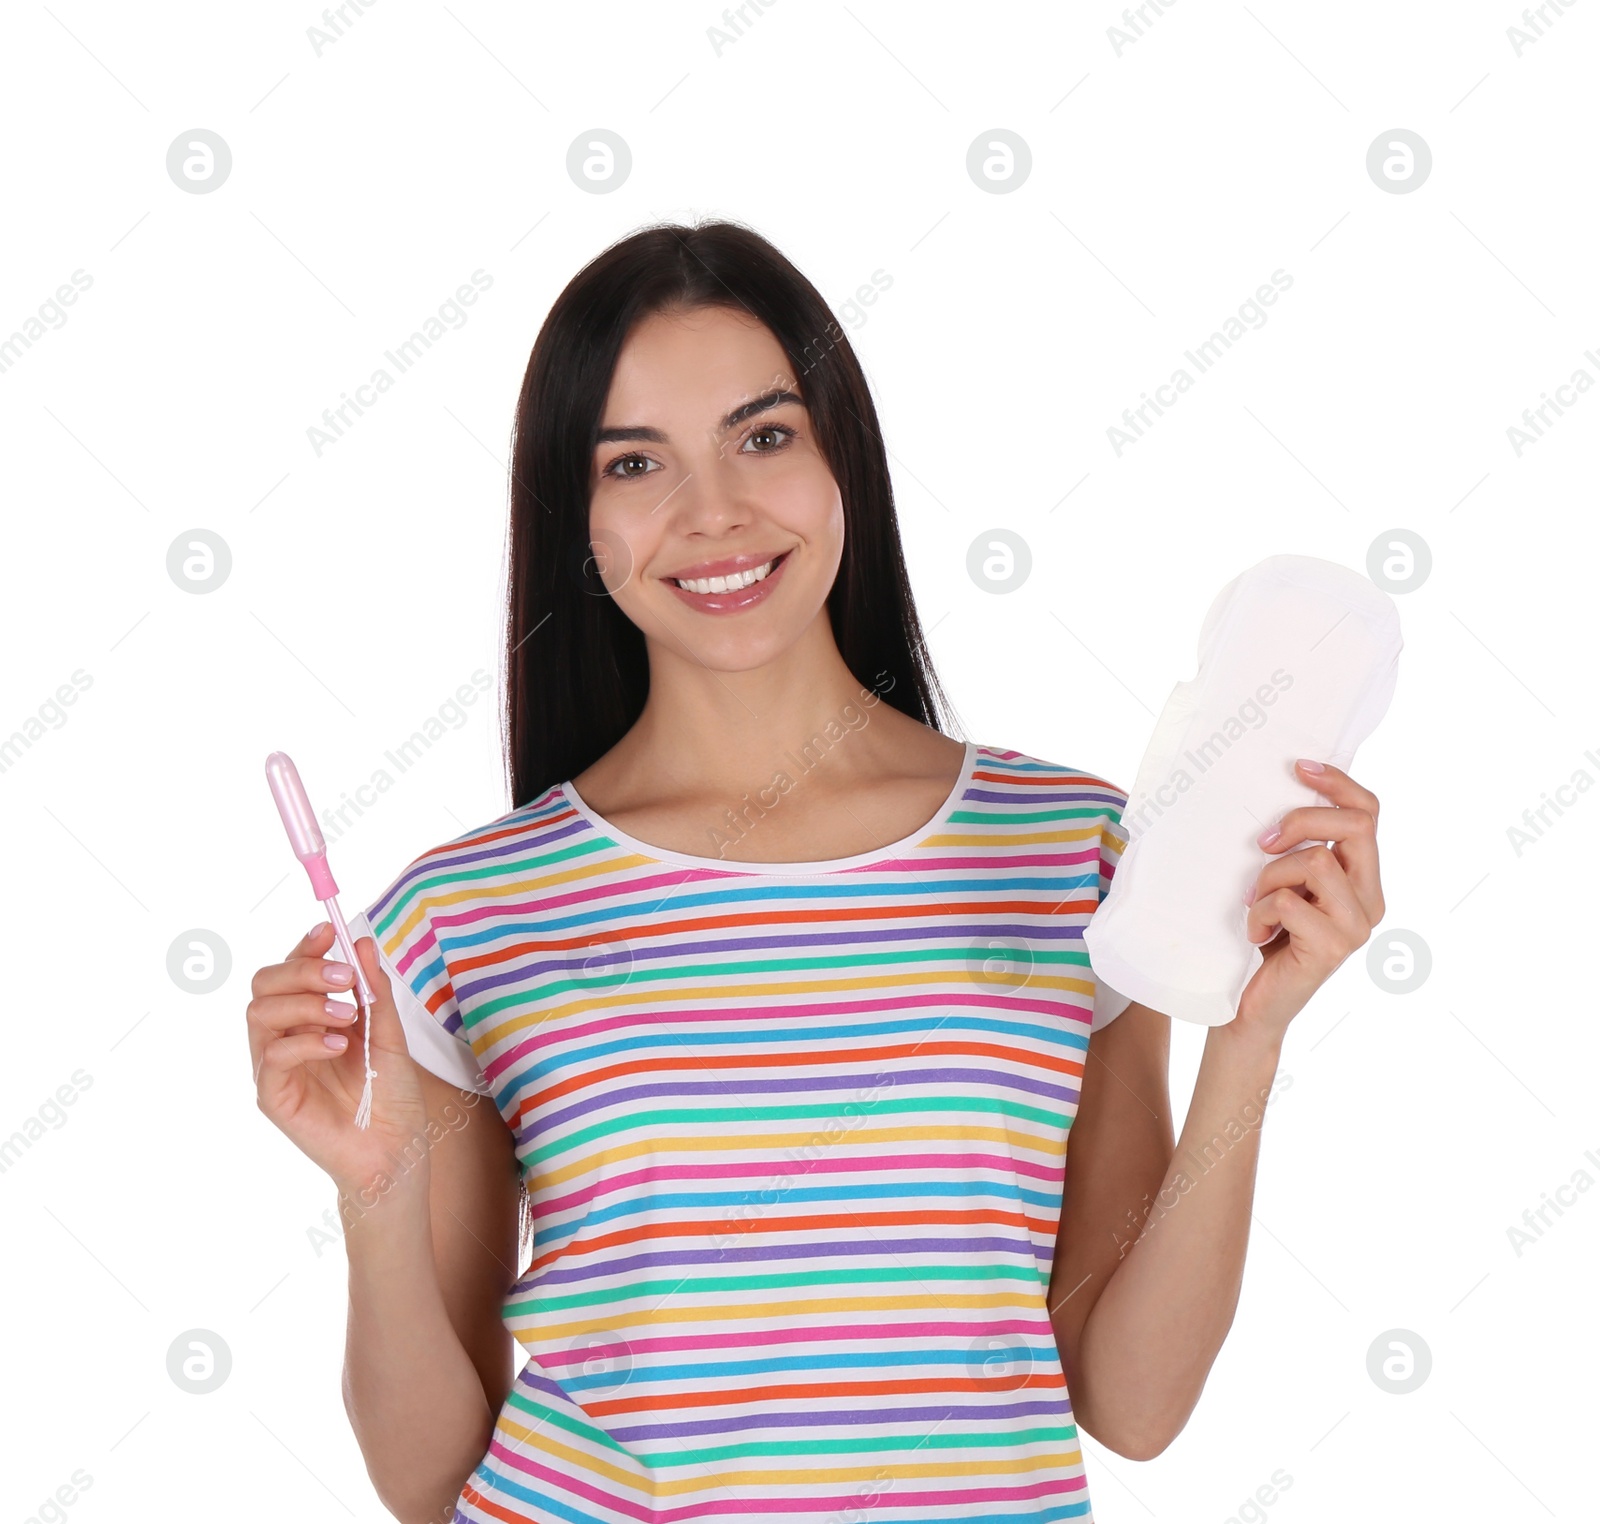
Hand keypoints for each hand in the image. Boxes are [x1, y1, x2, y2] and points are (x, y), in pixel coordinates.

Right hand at [246, 923, 431, 1193]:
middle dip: (302, 970)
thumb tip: (364, 943)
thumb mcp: (390, 1036)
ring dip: (305, 1004)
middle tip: (344, 977)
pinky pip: (271, 1057)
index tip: (329, 931)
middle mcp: (285, 1038)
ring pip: (260, 1014)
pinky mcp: (273, 1098)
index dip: (304, 947)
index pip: (290, 972)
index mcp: (309, 1019)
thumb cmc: (391, 1097)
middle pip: (264, 985)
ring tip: (347, 1016)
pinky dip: (305, 1043)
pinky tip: (338, 1047)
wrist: (396, 1153)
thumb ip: (375, 993)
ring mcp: (275, 1068)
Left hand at [1234, 759, 1384, 1044]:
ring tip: (1255, 904)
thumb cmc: (1262, 937)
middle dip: (1300, 822)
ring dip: (1270, 876)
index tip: (1298, 767)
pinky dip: (1259, 913)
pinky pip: (1289, 902)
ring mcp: (1357, 925)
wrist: (1250, 1007)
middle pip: (1355, 825)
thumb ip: (1296, 850)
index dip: (1338, 783)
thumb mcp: (1281, 883)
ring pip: (1316, 861)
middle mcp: (1370, 899)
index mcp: (1362, 878)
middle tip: (1263, 843)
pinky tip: (1254, 934)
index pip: (1368, 812)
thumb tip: (1278, 790)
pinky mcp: (1333, 947)